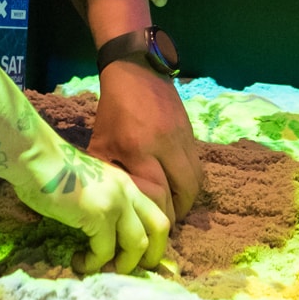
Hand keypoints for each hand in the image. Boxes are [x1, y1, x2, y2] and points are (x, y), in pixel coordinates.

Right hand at [11, 136, 169, 274]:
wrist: (36, 156)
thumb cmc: (51, 171)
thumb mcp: (88, 186)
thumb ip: (101, 205)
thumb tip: (101, 235)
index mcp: (126, 184)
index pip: (155, 212)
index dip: (152, 238)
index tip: (133, 256)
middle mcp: (127, 191)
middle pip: (160, 227)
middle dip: (151, 255)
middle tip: (128, 268)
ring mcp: (115, 202)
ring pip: (139, 244)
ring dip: (122, 265)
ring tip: (100, 268)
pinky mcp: (98, 214)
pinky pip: (105, 251)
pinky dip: (92, 263)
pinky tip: (78, 261)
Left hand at [89, 56, 202, 220]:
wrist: (138, 70)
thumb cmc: (113, 109)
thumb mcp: (101, 142)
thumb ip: (108, 173)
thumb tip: (109, 204)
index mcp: (139, 149)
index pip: (158, 193)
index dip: (157, 216)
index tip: (149, 229)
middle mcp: (167, 146)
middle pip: (186, 193)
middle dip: (178, 213)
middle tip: (165, 222)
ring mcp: (184, 140)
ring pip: (197, 181)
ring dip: (187, 200)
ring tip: (173, 207)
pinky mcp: (192, 136)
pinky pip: (198, 167)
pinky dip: (190, 182)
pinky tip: (177, 187)